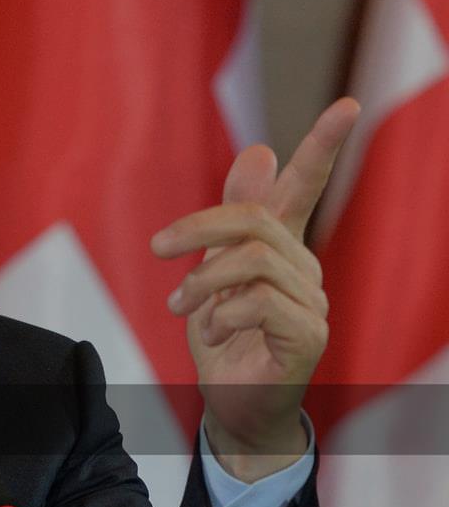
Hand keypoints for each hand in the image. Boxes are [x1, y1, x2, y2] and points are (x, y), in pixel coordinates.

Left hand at [150, 98, 359, 480]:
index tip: (349, 103)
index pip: (306, 187)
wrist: (232, 403)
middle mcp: (305, 268)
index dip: (324, 145)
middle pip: (254, 219)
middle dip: (197, 229)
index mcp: (282, 246)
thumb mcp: (214, 270)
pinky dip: (220, 315)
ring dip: (203, 282)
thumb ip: (232, 216)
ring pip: (252, 260)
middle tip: (158, 248)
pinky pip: (258, 302)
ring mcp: (312, 303)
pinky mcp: (307, 336)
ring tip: (182, 308)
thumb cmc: (224, 337)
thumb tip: (259, 150)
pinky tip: (211, 333)